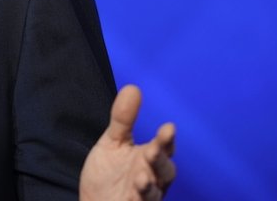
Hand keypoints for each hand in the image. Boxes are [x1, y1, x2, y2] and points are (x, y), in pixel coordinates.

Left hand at [80, 85, 175, 200]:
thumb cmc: (108, 175)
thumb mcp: (113, 143)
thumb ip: (123, 119)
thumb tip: (132, 87)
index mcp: (150, 158)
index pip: (163, 147)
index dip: (166, 140)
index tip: (167, 128)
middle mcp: (153, 178)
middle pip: (165, 170)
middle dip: (160, 160)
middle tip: (153, 150)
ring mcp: (145, 197)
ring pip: (155, 193)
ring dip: (150, 186)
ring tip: (141, 178)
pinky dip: (139, 200)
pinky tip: (133, 195)